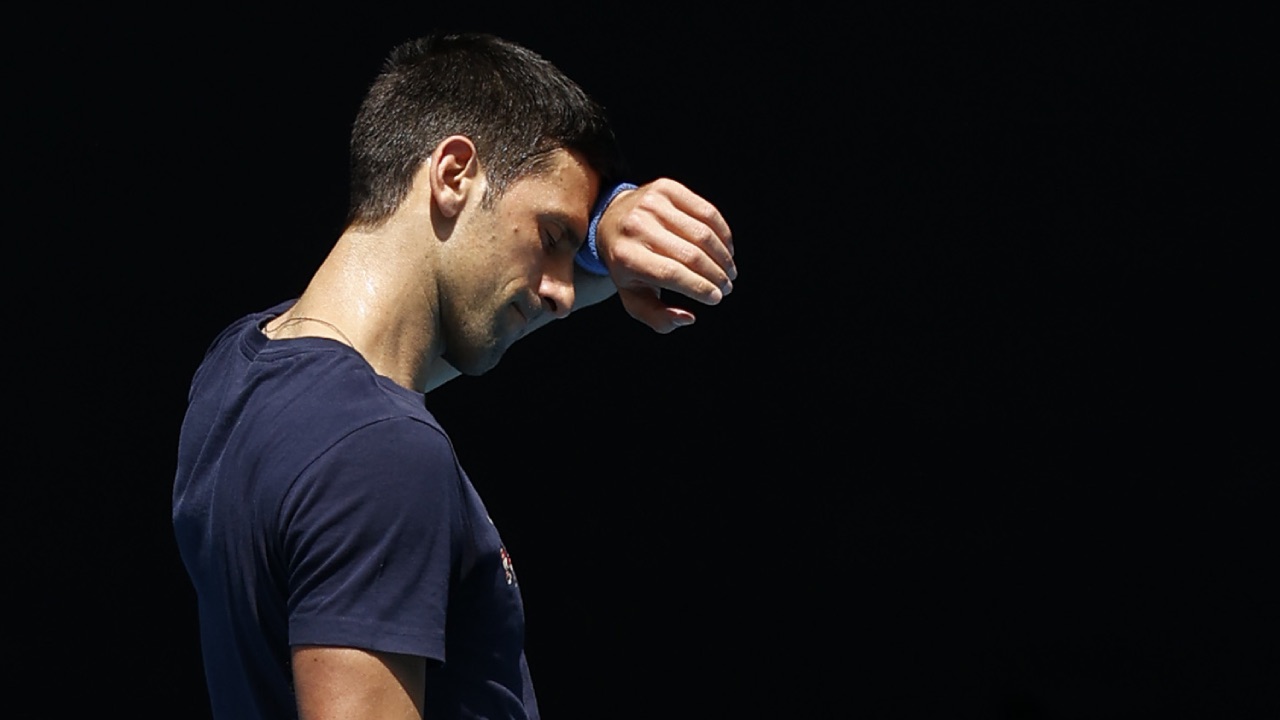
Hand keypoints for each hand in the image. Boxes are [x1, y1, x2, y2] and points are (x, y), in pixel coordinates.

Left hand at [594, 178, 736, 332]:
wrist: (610, 220)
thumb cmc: (627, 266)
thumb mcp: (634, 297)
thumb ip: (658, 317)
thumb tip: (688, 318)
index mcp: (625, 256)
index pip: (671, 274)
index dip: (700, 287)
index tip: (717, 298)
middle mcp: (637, 226)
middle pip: (690, 254)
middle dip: (716, 275)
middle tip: (727, 287)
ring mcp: (652, 203)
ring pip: (702, 233)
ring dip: (723, 256)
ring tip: (729, 271)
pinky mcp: (667, 188)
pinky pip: (706, 211)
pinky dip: (722, 233)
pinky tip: (727, 249)